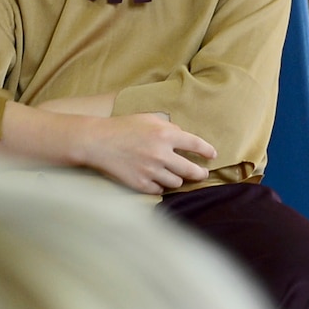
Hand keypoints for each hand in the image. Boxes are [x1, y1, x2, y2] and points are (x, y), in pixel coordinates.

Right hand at [79, 114, 217, 194]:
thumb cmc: (121, 127)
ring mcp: (151, 171)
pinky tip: (156, 180)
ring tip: (173, 175)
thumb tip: (183, 136)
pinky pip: (159, 189)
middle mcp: (161, 154)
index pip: (196, 145)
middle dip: (200, 173)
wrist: (96, 142)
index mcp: (165, 135)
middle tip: (201, 173)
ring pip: (176, 182)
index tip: (212, 155)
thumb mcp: (147, 119)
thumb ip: (168, 126)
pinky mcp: (140, 183)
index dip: (208, 151)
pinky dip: (160, 185)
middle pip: (191, 170)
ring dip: (177, 179)